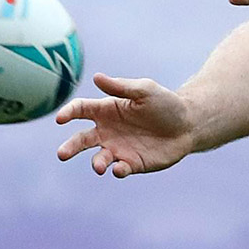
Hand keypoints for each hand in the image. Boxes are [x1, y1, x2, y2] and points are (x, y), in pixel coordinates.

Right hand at [56, 73, 194, 177]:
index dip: (69, 112)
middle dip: (70, 147)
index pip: (81, 110)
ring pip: (99, 158)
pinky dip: (117, 171)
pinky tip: (120, 169)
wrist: (188, 125)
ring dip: (97, 163)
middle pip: (81, 139)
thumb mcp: (145, 90)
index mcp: (107, 110)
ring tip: (100, 166)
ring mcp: (118, 149)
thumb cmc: (165, 104)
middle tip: (62, 154)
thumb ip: (121, 86)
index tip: (61, 118)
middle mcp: (107, 131)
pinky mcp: (132, 164)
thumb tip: (96, 77)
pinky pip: (120, 169)